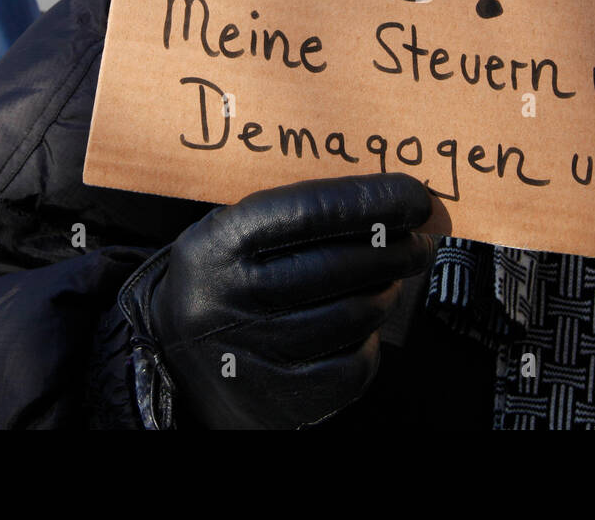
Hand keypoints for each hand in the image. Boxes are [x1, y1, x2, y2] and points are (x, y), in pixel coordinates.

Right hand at [147, 173, 434, 428]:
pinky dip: (369, 343)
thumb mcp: (234, 230)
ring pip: (352, 316)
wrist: (174, 356)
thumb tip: (390, 201)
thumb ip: (298, 211)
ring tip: (389, 280)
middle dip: (395, 249)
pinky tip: (363, 326)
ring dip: (386, 292)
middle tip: (420, 241)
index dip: (370, 200)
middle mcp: (230, 297)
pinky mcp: (276, 399)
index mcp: (221, 243)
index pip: (308, 210)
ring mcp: (252, 353)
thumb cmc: (227, 276)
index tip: (415, 197)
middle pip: (337, 267)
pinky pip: (351, 367)